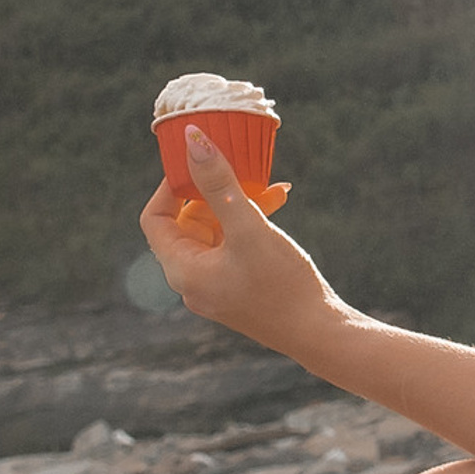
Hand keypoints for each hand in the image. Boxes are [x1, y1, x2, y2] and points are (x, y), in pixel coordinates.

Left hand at [140, 129, 336, 357]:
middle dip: (213, 191)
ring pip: (216, 231)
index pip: (155, 218)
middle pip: (187, 223)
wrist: (319, 333)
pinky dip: (250, 223)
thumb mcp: (248, 227)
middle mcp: (192, 280)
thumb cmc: (281, 284)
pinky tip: (278, 203)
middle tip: (238, 167)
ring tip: (272, 187)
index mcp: (182, 269)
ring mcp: (215, 285)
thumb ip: (218, 184)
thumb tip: (193, 140)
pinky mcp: (238, 286)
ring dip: (238, 204)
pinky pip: (233, 245)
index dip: (171, 185)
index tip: (197, 162)